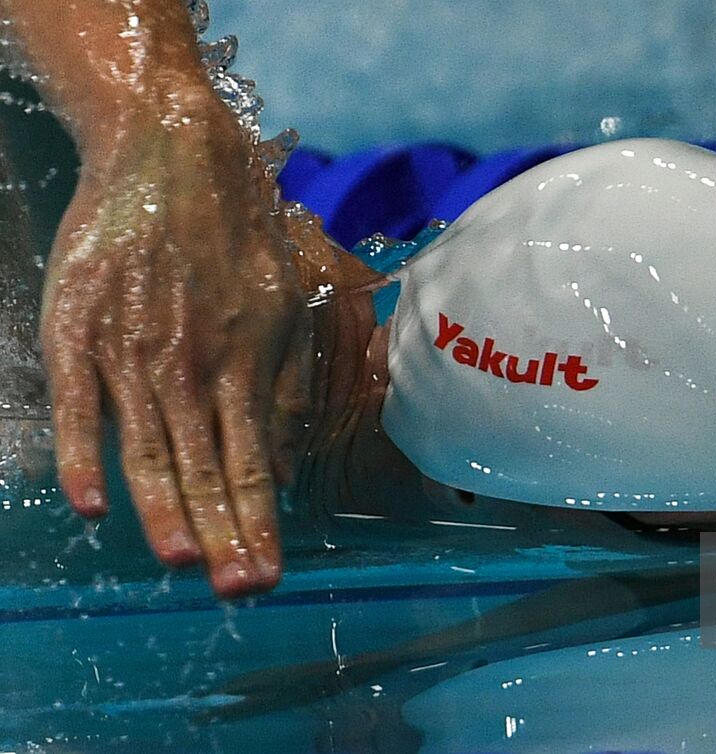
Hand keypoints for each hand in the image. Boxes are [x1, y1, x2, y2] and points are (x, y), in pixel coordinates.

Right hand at [41, 96, 310, 598]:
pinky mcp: (78, 330)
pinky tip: (92, 504)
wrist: (171, 153)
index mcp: (245, 365)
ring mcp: (131, 351)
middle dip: (223, 536)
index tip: (267, 577)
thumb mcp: (285, 307)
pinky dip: (84, 456)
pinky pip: (79, 406)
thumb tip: (283, 466)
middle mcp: (192, 367)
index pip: (254, 466)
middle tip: (237, 592)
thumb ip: (283, 389)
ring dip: (166, 511)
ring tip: (180, 563)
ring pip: (149, 449)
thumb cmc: (237, 234)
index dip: (259, 525)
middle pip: (207, 469)